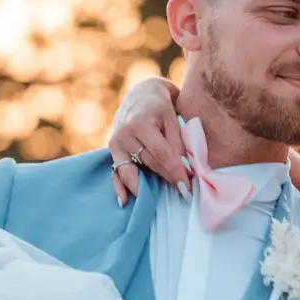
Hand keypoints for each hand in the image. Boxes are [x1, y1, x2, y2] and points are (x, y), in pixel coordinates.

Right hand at [107, 77, 190, 204]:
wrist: (140, 95)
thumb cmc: (160, 107)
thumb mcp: (172, 120)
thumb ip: (177, 144)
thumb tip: (185, 169)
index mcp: (141, 123)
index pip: (162, 154)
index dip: (176, 172)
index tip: (187, 187)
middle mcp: (124, 134)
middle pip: (149, 164)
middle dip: (167, 179)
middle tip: (183, 194)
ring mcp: (115, 144)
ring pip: (133, 171)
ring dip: (145, 188)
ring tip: (156, 203)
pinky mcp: (111, 151)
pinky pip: (115, 172)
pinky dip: (119, 187)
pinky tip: (124, 201)